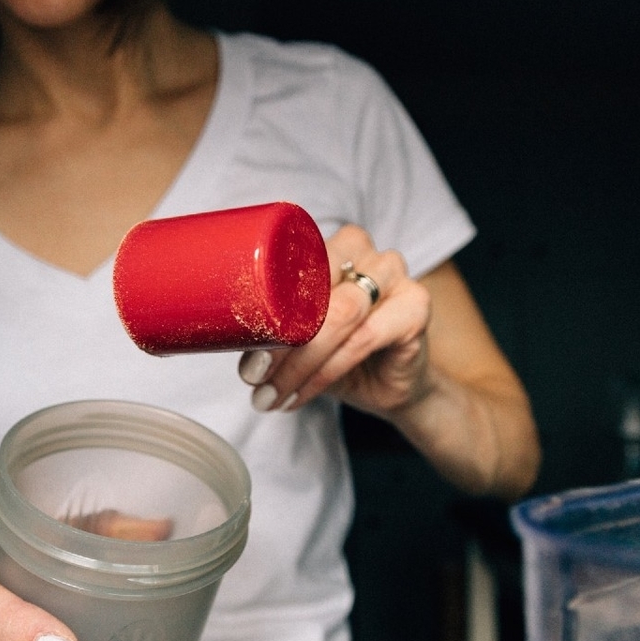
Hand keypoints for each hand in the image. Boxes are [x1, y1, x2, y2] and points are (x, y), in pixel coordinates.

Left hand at [238, 223, 431, 417]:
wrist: (390, 385)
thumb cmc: (338, 352)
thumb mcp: (297, 337)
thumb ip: (270, 328)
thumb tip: (224, 337)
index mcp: (333, 246)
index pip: (292, 267)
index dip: (262, 313)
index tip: (243, 358)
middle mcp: (367, 253)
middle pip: (315, 291)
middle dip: (279, 342)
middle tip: (254, 378)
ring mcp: (395, 277)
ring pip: (339, 315)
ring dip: (299, 363)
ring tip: (272, 394)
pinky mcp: (416, 307)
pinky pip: (362, 340)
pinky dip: (326, 373)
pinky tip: (302, 394)